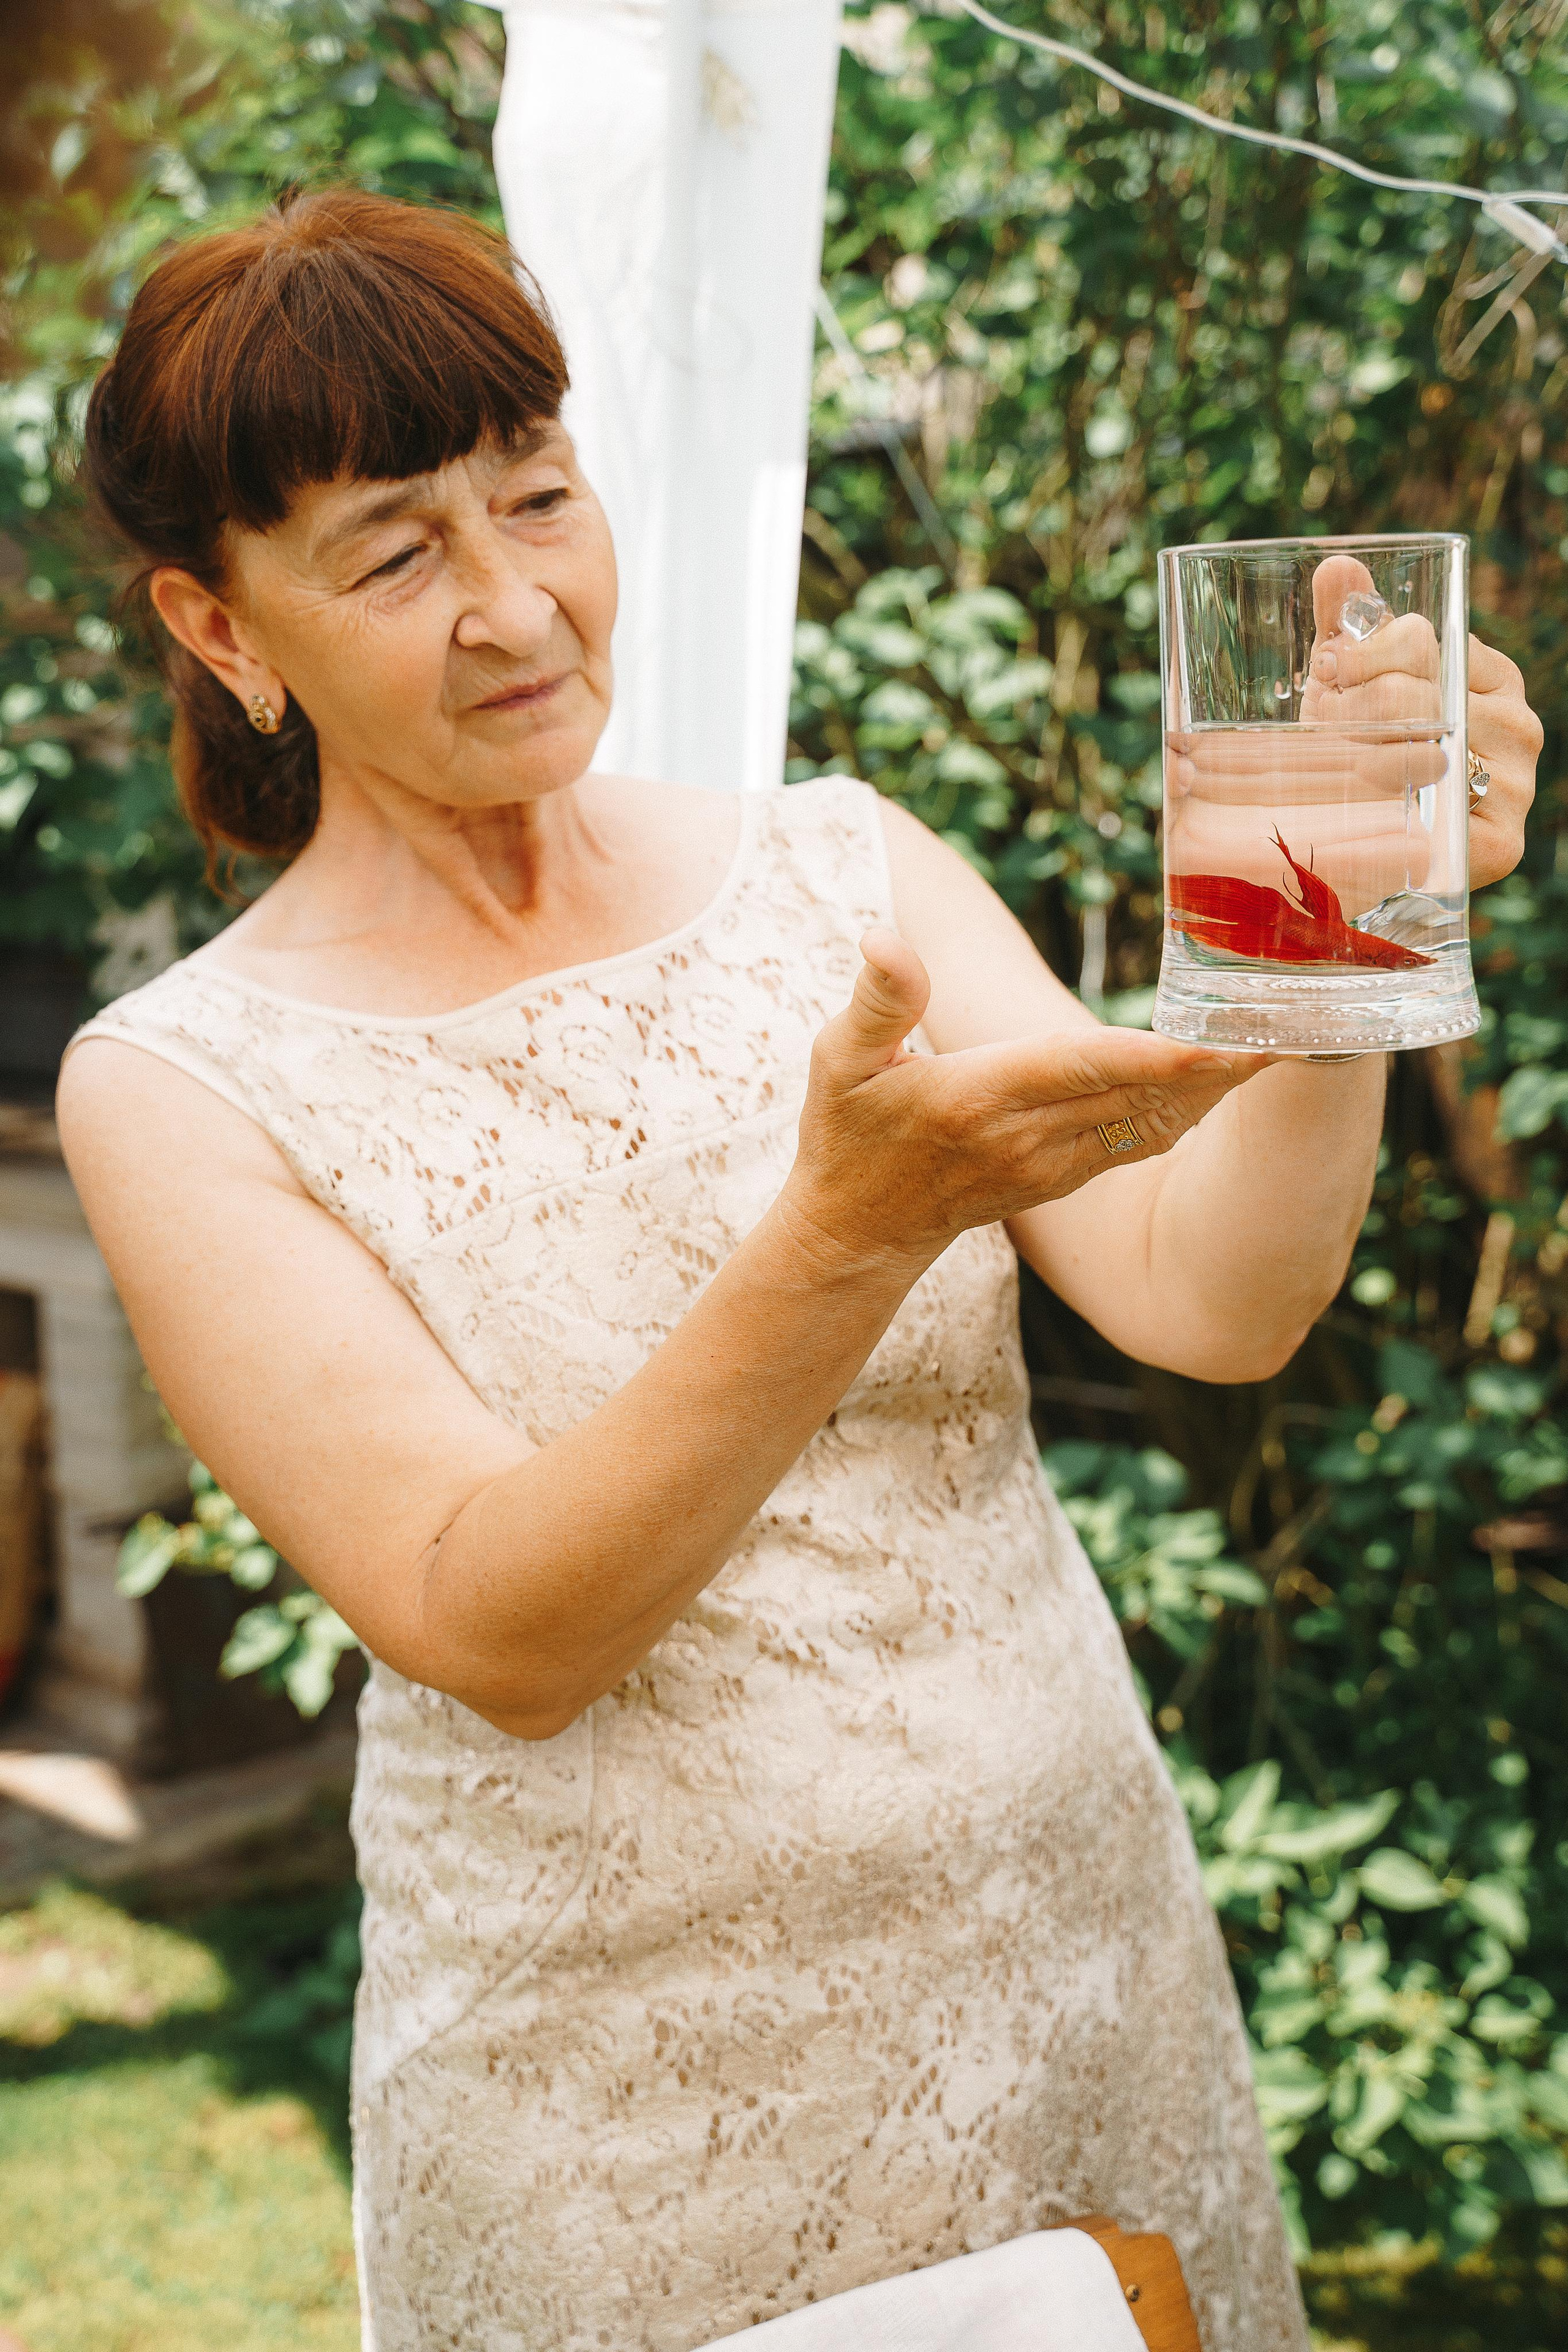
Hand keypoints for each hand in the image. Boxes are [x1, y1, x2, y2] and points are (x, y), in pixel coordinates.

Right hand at [781, 928, 1266, 1276]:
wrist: (859, 1233)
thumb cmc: (847, 1139)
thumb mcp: (838, 1064)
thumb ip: (877, 1000)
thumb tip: (886, 936)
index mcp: (977, 1100)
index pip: (1080, 1069)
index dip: (1154, 1057)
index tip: (1219, 1041)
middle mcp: (1027, 1138)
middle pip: (1140, 1095)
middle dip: (1219, 1065)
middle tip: (1296, 1024)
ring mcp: (1052, 1165)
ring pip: (1153, 1121)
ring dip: (1218, 1088)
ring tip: (1284, 1044)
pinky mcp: (1065, 1177)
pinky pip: (1142, 1140)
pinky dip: (1189, 1109)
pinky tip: (1229, 1080)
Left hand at [1167, 554, 1538, 915]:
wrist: (1376, 845)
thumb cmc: (1368, 754)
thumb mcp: (1352, 685)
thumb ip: (1349, 626)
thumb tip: (1337, 565)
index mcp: (1487, 674)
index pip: (1420, 640)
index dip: (1359, 658)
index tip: (1329, 675)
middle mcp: (1515, 723)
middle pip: (1414, 698)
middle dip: (1352, 712)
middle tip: (1326, 728)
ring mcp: (1515, 783)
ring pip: (1422, 756)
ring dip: (1362, 764)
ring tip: (1342, 771)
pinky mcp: (1500, 843)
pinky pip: (1441, 822)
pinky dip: (1396, 820)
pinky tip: (1373, 815)